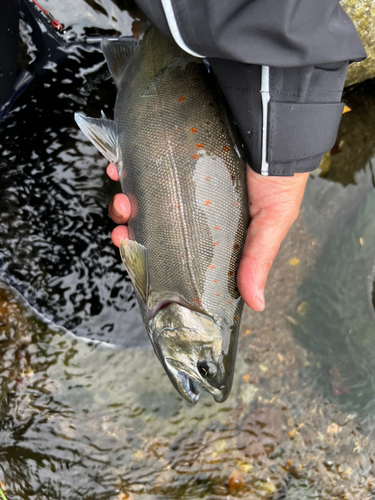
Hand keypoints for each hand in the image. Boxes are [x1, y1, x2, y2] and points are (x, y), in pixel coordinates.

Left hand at [107, 163, 308, 310]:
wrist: (278, 123)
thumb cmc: (279, 177)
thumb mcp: (273, 220)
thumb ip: (258, 257)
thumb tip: (257, 302)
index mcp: (211, 226)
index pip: (175, 246)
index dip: (152, 254)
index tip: (136, 256)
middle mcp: (192, 202)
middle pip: (151, 222)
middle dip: (131, 229)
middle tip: (124, 231)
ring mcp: (179, 174)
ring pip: (141, 194)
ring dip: (124, 202)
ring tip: (123, 201)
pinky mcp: (173, 147)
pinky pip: (140, 159)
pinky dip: (124, 166)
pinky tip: (117, 171)